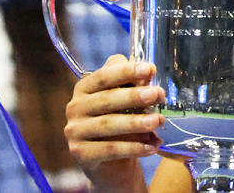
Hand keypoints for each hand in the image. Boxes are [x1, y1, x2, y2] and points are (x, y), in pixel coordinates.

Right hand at [64, 55, 164, 174]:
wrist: (112, 163)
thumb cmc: (122, 121)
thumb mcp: (129, 100)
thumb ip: (136, 84)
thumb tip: (149, 71)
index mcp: (85, 88)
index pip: (104, 76)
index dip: (126, 71)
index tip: (149, 69)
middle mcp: (76, 107)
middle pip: (106, 99)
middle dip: (135, 96)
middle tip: (157, 95)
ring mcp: (75, 131)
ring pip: (108, 124)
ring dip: (136, 122)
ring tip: (158, 121)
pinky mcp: (81, 154)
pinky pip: (110, 149)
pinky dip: (133, 148)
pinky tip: (152, 146)